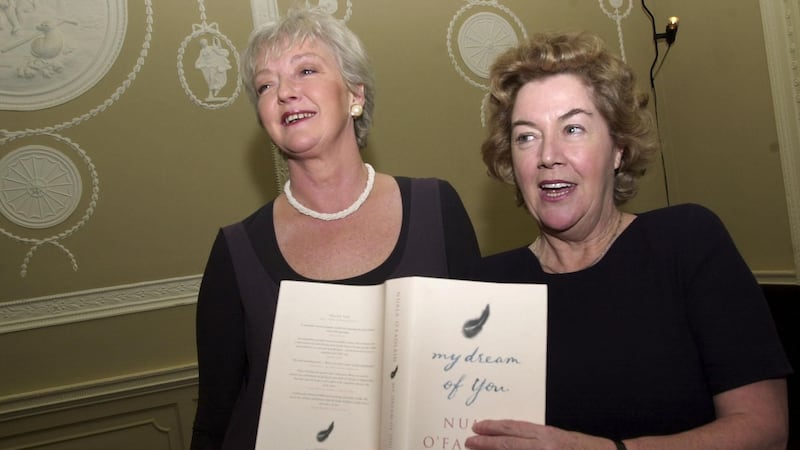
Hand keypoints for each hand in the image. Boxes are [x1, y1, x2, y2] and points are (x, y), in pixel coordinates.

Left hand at [465, 419, 613, 449]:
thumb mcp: (560, 438)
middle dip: (485, 443)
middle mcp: (544, 447)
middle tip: (468, 441)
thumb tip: (513, 438)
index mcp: (547, 435)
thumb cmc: (586, 449)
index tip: (478, 427)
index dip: (493, 427)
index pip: (514, 428)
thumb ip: (538, 438)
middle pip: (508, 443)